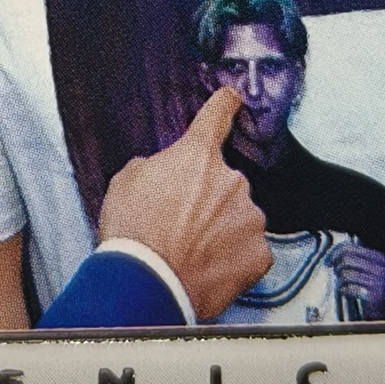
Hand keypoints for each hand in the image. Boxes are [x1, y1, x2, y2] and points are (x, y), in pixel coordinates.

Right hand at [95, 85, 270, 322]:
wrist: (146, 284)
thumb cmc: (133, 234)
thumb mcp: (125, 182)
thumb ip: (153, 167)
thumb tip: (160, 172)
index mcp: (197, 156)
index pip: (217, 116)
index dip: (224, 105)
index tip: (232, 98)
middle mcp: (231, 181)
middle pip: (225, 182)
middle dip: (208, 198)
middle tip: (180, 223)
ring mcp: (250, 217)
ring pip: (240, 217)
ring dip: (222, 229)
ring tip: (191, 251)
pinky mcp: (259, 253)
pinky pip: (250, 250)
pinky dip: (234, 258)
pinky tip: (209, 267)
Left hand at [330, 242, 384, 316]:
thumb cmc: (373, 289)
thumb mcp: (370, 270)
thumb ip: (357, 259)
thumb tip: (333, 252)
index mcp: (379, 258)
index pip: (350, 248)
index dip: (334, 253)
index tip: (327, 261)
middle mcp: (381, 268)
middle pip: (346, 260)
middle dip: (336, 267)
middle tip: (334, 273)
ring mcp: (379, 282)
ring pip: (346, 274)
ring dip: (340, 281)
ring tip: (343, 286)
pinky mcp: (374, 296)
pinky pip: (349, 289)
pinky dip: (344, 291)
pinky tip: (347, 294)